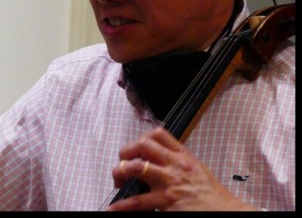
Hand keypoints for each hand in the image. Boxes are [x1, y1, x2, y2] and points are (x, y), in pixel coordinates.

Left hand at [106, 127, 252, 210]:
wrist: (228, 214)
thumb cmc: (215, 198)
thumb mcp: (199, 171)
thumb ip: (180, 163)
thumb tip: (161, 161)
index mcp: (183, 157)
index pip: (159, 134)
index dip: (143, 137)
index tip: (136, 147)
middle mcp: (174, 166)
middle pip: (143, 146)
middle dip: (126, 152)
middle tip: (122, 164)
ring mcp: (169, 183)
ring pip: (136, 168)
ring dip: (120, 173)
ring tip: (116, 181)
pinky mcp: (166, 202)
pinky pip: (139, 202)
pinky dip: (123, 205)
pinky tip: (114, 208)